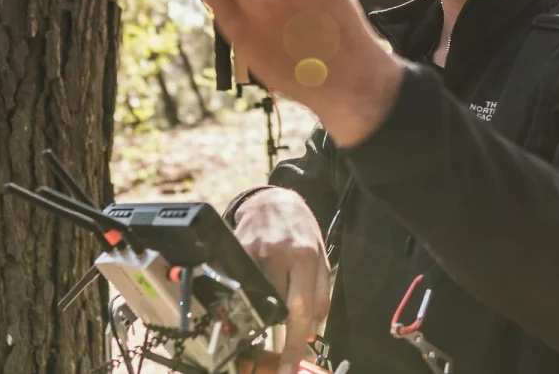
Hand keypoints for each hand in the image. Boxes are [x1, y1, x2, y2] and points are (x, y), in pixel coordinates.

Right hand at [234, 188, 330, 373]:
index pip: (300, 310)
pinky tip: (253, 293)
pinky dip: (248, 295)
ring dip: (266, 313)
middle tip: (280, 356)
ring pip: (259, 297)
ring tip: (270, 311)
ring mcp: (255, 251)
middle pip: (278, 307)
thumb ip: (320, 294)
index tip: (290, 366)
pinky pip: (242, 282)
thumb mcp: (321, 257)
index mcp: (305, 257)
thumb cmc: (300, 231)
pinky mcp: (237, 248)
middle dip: (280, 337)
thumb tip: (311, 332)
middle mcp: (280, 254)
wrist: (274, 200)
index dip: (295, 343)